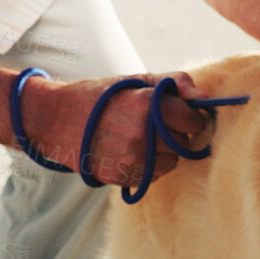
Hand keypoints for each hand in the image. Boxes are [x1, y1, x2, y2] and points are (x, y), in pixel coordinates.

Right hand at [18, 72, 215, 188]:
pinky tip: (130, 151)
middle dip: (176, 134)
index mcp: (147, 106)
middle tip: (156, 125)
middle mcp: (141, 135)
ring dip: (164, 153)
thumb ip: (174, 83)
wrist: (55, 118)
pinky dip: (148, 166)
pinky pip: (152, 176)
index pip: (194, 121)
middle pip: (184, 143)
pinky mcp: (121, 177)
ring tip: (141, 138)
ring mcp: (131, 159)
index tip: (181, 114)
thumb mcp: (136, 80)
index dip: (190, 117)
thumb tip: (204, 97)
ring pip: (171, 163)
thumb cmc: (101, 96)